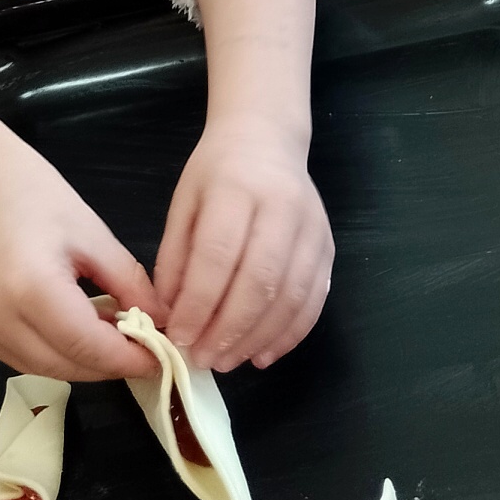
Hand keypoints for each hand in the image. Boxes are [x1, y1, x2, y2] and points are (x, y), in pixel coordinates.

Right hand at [0, 132, 162, 380]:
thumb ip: (129, 285)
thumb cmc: (38, 198)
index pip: (88, 346)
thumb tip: (161, 324)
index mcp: (31, 287)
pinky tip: (76, 331)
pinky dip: (56, 353)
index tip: (161, 358)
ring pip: (45, 369)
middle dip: (110, 364)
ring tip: (112, 337)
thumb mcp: (95, 236)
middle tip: (143, 349)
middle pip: (67, 365)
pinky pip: (23, 359)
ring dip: (84, 362)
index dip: (128, 359)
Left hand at [153, 112, 333, 371]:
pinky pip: (314, 300)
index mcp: (237, 190)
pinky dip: (289, 335)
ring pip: (291, 297)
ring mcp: (312, 229)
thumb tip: (171, 316)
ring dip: (258, 338)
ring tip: (228, 361)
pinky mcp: (329, 247)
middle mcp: (282, 208)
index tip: (179, 337)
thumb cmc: (217, 172)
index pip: (218, 255)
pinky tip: (263, 353)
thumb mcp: (183, 202)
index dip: (198, 303)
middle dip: (228, 330)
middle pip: (260, 281)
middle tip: (203, 359)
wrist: (268, 139)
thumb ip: (175, 258)